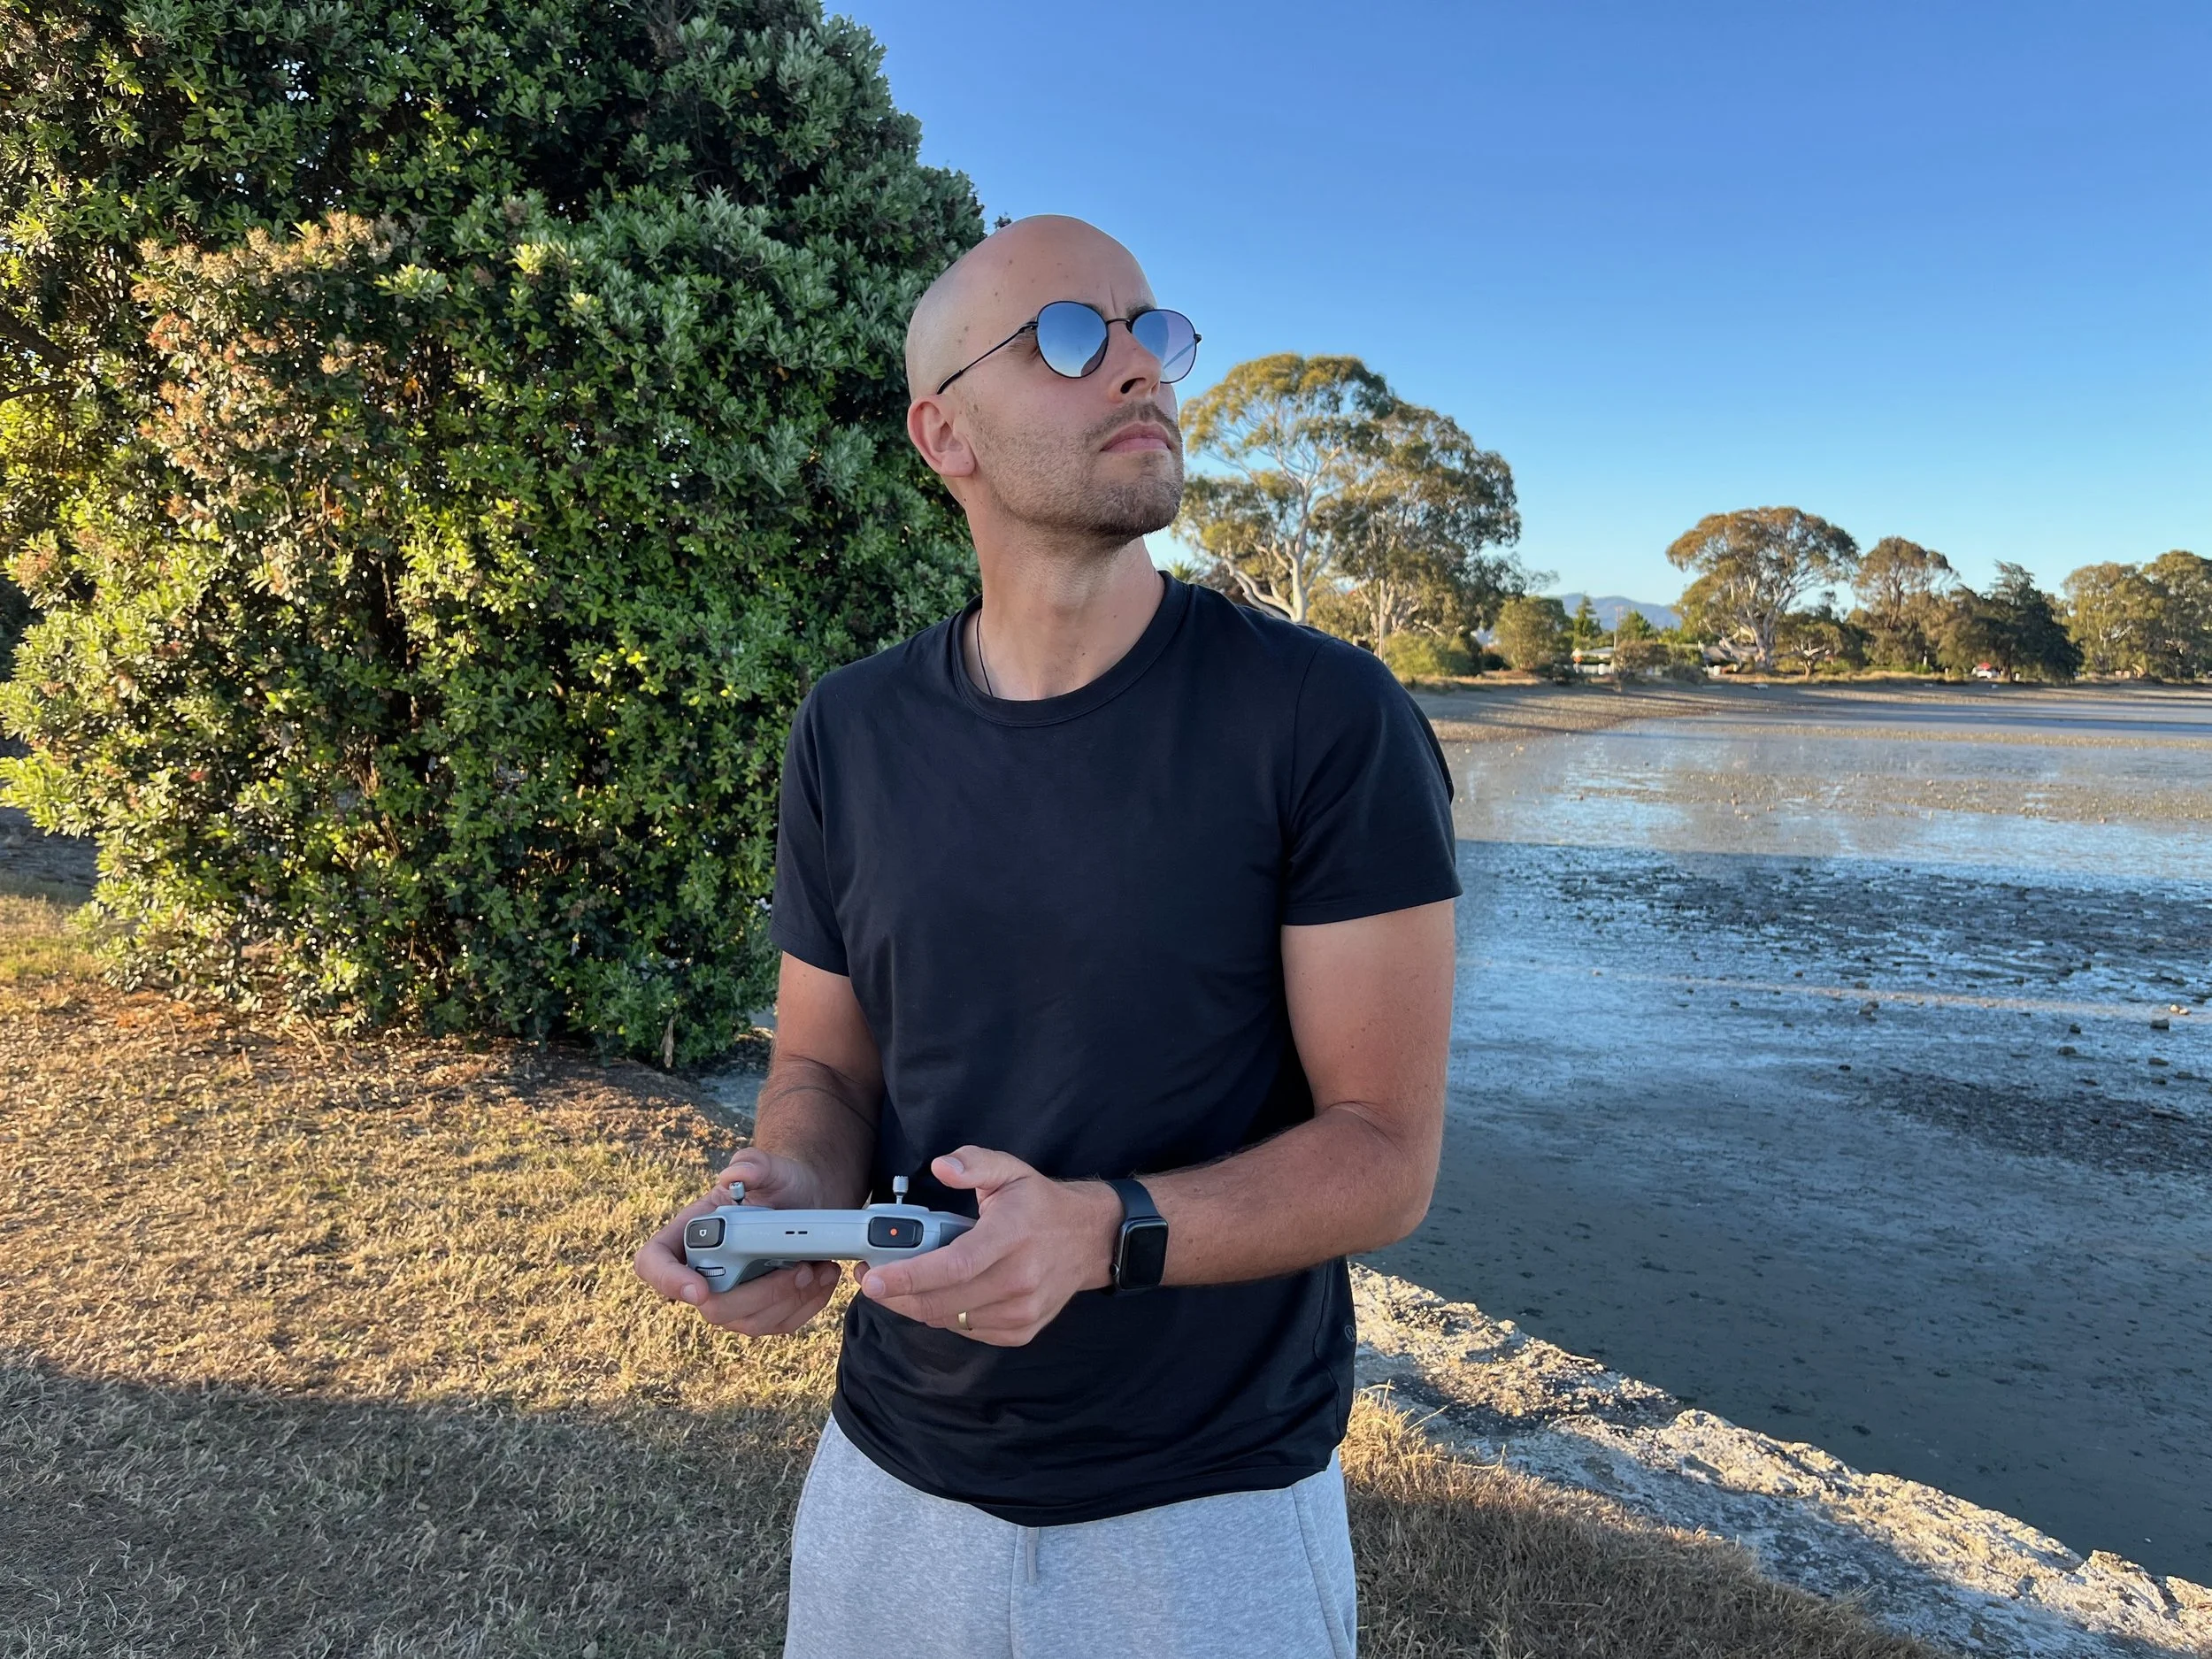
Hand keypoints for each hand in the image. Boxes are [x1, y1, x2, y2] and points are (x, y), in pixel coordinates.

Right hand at [631, 1149, 840, 1336]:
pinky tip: (824, 1280)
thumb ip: (754, 1164)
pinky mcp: (762, 1311)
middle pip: (710, 1306)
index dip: (667, 1280)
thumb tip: (738, 1173)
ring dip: (787, 1301)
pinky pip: (778, 1325)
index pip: (654, 1262)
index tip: (700, 1289)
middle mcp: (704, 1270)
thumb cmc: (781, 1184)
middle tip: (797, 1270)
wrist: (810, 1203)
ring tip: (818, 1269)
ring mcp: (732, 1296)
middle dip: (757, 1294)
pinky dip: (805, 1307)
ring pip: (748, 1322)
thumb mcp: (771, 1167)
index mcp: (691, 1233)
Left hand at [856, 1146, 1120, 1345]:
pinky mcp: (1021, 1331)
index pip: (954, 1266)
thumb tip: (942, 1166)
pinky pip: (966, 1330)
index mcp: (1012, 1236)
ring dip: (917, 1305)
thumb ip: (974, 1163)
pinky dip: (944, 1315)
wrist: (1090, 1240)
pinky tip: (941, 1293)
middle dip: (897, 1294)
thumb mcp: (1010, 1170)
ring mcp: (1022, 1311)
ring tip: (901, 1282)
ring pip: (949, 1320)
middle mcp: (1019, 1280)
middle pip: (942, 1302)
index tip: (873, 1279)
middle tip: (871, 1279)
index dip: (909, 1276)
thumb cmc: (1041, 1204)